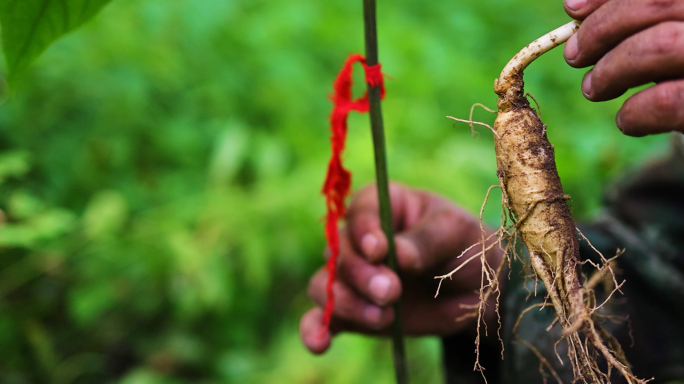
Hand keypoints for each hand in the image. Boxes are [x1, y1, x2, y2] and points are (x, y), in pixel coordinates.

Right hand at [300, 183, 502, 353]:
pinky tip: (319, 343)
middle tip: (391, 292)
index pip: (359, 212)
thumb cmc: (464, 247)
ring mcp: (351, 276)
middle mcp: (358, 238)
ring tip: (381, 318)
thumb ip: (427, 240)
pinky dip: (315, 330)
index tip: (379, 250)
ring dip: (345, 303)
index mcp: (381, 205)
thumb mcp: (456, 232)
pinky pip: (321, 319)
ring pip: (324, 285)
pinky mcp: (351, 310)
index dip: (363, 231)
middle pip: (338, 252)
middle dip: (361, 275)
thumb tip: (398, 254)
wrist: (476, 290)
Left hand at [563, 0, 683, 135]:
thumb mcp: (672, 38)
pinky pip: (668, 102)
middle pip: (657, 3)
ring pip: (662, 46)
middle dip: (601, 30)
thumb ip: (642, 21)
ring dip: (611, 70)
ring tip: (594, 88)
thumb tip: (576, 6)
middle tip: (574, 56)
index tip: (572, 8)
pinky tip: (628, 120)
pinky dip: (635, 112)